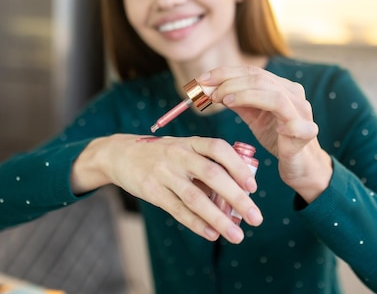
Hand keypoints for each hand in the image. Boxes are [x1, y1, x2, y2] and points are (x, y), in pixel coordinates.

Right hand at [72, 134, 262, 243]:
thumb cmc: (162, 154)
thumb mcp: (183, 148)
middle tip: (256, 217)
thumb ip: (206, 164)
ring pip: (195, 197)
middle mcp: (178, 155)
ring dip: (219, 218)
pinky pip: (177, 210)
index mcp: (190, 142)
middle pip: (212, 174)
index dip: (238, 166)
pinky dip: (196, 223)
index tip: (253, 187)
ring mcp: (164, 173)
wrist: (120, 154)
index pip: (218, 149)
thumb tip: (236, 192)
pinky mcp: (152, 191)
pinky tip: (212, 234)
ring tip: (237, 235)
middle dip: (237, 197)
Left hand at [197, 66, 331, 201]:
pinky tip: (268, 126)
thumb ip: (237, 101)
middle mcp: (294, 94)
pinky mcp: (306, 132)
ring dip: (245, 95)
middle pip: (260, 79)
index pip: (252, 72)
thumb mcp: (253, 116)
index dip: (225, 73)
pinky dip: (280, 121)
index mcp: (281, 86)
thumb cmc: (276, 138)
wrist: (299, 165)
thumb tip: (210, 89)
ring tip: (224, 101)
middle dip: (230, 83)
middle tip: (210, 93)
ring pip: (275, 96)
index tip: (202, 79)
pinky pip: (293, 122)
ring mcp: (302, 112)